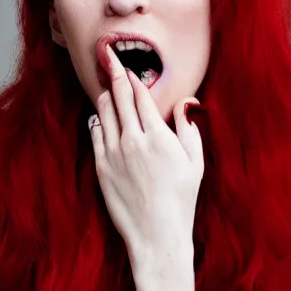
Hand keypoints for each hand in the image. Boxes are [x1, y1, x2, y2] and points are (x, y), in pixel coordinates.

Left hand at [88, 44, 203, 265]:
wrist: (156, 234)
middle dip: (112, 73)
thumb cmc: (181, 200)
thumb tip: (187, 104)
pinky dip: (97, 120)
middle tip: (106, 56)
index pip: (140, 96)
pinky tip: (100, 115)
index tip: (126, 63)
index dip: (132, 76)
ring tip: (105, 86)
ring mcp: (113, 153)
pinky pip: (95, 133)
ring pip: (103, 112)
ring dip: (104, 96)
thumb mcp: (195, 163)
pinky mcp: (102, 168)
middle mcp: (133, 140)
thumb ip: (189, 129)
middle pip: (118, 97)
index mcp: (158, 136)